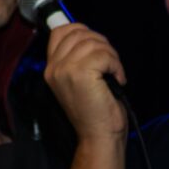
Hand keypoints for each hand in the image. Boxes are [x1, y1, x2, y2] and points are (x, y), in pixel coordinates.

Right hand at [43, 22, 127, 141]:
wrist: (98, 137)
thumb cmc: (95, 112)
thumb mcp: (79, 81)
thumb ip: (78, 59)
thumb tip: (92, 38)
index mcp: (51, 69)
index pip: (60, 31)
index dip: (82, 31)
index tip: (98, 46)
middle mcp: (54, 68)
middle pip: (80, 33)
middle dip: (102, 44)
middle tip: (110, 64)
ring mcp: (65, 70)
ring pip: (94, 43)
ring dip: (112, 56)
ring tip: (114, 74)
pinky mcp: (80, 74)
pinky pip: (105, 55)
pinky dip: (117, 65)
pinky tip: (117, 79)